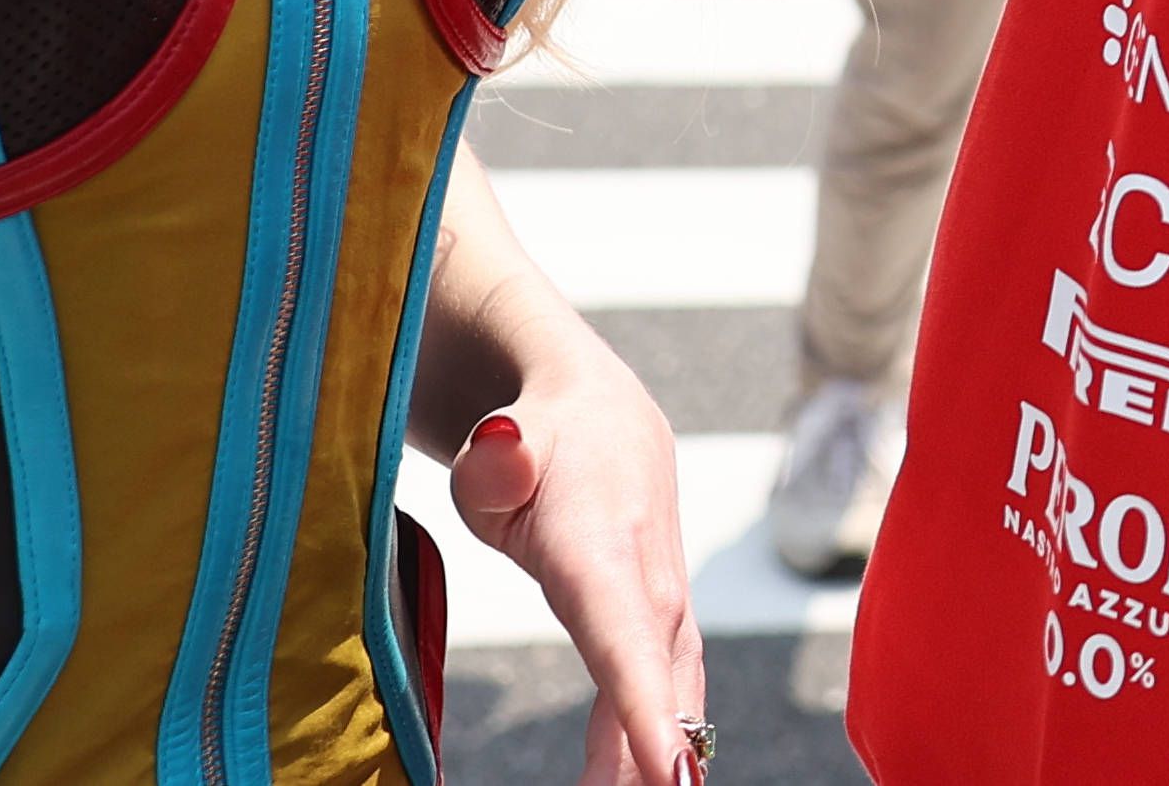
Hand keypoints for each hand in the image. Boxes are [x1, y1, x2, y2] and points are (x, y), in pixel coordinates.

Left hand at [450, 360, 705, 783]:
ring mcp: (667, 613)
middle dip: (649, 765)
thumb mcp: (501, 443)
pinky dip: (656, 751)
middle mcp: (650, 587)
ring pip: (671, 703)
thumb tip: (501, 453)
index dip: (645, 711)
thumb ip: (497, 461)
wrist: (602, 417)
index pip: (625, 638)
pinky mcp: (665, 633)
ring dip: (653, 768)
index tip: (667, 775)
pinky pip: (664, 700)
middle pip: (655, 691)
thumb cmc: (541, 440)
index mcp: (604, 546)